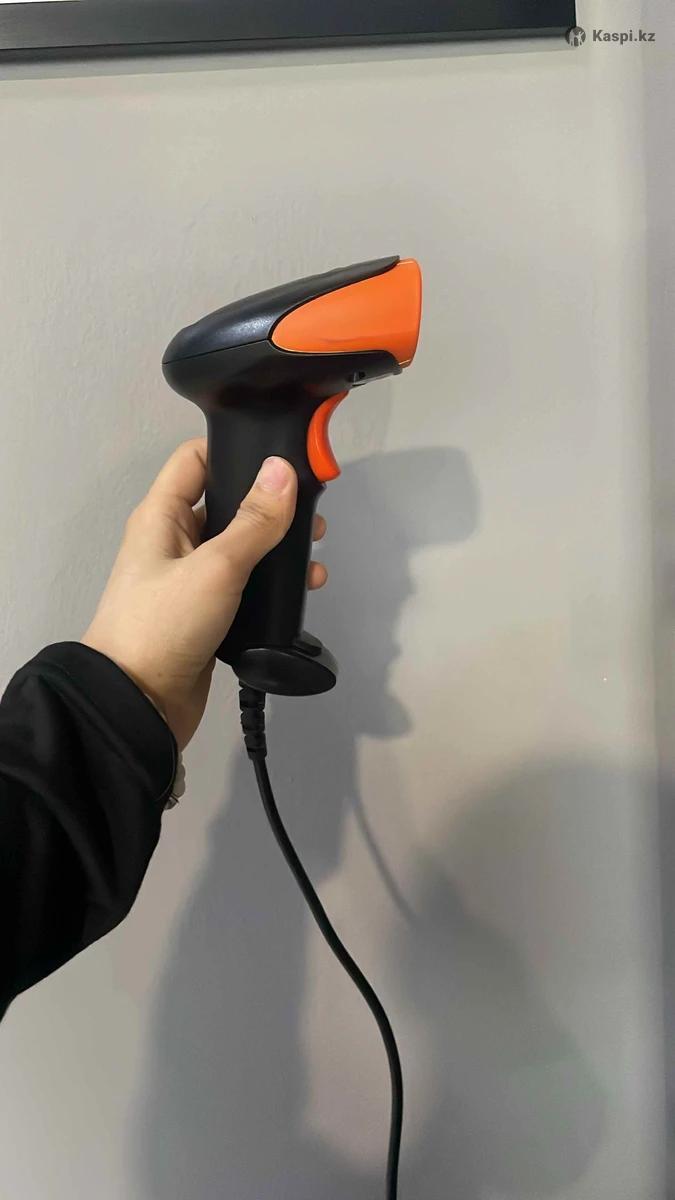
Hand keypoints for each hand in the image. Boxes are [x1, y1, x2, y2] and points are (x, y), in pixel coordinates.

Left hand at [82, 439, 327, 749]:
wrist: (139, 706)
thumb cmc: (162, 627)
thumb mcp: (216, 567)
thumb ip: (255, 521)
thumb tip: (283, 471)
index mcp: (162, 516)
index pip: (196, 459)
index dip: (236, 450)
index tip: (282, 455)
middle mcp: (175, 542)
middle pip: (228, 503)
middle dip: (271, 505)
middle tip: (312, 512)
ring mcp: (191, 579)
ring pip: (242, 547)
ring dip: (277, 547)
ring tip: (313, 556)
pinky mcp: (208, 614)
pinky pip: (246, 585)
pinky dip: (273, 584)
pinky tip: (302, 590)